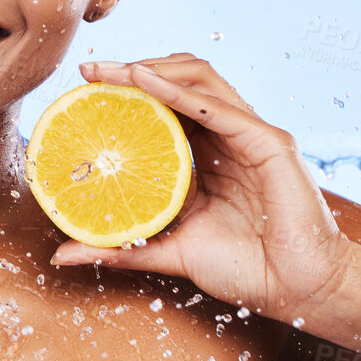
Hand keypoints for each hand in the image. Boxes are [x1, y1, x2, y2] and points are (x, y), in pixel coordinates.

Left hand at [51, 54, 357, 322]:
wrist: (297, 291)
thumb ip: (121, 247)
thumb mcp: (168, 252)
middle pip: (182, 81)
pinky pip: (220, 108)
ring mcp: (253, 135)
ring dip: (153, 69)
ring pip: (201, 80)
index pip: (167, 106)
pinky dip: (180, 92)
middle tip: (90, 71)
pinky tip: (145, 84)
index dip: (129, 91)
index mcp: (212, 154)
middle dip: (135, 69)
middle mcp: (232, 136)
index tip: (85, 88)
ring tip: (112, 71)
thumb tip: (63, 252)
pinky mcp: (270, 143)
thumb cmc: (245, 271)